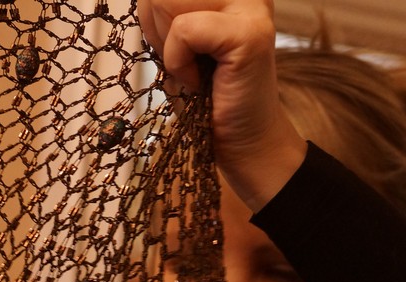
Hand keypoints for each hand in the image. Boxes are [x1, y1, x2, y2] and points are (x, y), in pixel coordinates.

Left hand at [138, 0, 306, 210]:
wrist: (243, 143)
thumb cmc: (206, 98)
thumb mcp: (173, 45)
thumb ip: (160, 12)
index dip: (154, 17)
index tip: (181, 50)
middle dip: (158, 30)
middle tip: (188, 63)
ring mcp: (251, 7)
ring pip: (168, 1)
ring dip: (169, 47)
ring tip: (195, 70)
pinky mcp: (249, 33)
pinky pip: (183, 30)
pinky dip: (178, 63)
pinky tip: (199, 82)